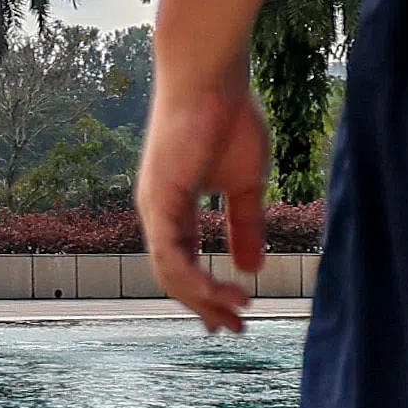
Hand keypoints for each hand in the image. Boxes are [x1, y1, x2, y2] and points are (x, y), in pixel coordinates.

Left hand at [139, 65, 271, 332]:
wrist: (212, 77)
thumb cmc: (228, 118)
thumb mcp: (244, 185)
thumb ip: (245, 225)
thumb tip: (252, 267)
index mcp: (175, 210)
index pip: (185, 264)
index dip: (208, 293)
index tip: (235, 316)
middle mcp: (158, 213)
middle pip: (175, 277)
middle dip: (206, 307)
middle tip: (236, 330)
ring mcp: (154, 206)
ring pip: (171, 272)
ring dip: (205, 299)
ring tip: (239, 312)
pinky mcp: (159, 198)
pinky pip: (171, 253)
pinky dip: (195, 278)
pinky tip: (223, 292)